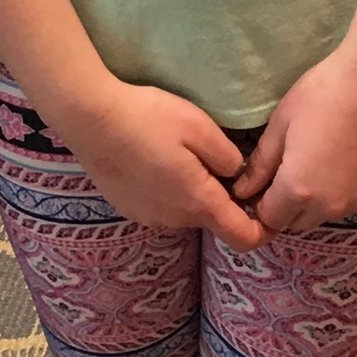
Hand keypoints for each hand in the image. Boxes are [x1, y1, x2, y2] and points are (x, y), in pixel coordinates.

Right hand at [60, 80, 266, 247]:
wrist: (89, 117)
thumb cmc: (147, 118)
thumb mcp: (199, 126)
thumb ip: (228, 157)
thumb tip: (237, 176)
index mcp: (199, 202)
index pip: (245, 238)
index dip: (264, 228)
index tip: (267, 204)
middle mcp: (175, 220)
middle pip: (214, 220)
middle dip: (223, 197)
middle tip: (216, 157)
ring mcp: (149, 217)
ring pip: (186, 212)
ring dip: (193, 192)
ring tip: (181, 152)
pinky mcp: (129, 208)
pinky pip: (162, 206)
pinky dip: (168, 189)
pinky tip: (155, 158)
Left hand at [233, 48, 356, 234]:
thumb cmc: (322, 94)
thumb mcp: (281, 124)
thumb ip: (260, 164)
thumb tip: (242, 190)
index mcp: (299, 190)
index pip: (270, 219)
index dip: (261, 205)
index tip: (260, 187)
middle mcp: (331, 207)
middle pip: (299, 221)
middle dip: (288, 205)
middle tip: (288, 170)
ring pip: (330, 212)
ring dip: (319, 199)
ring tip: (322, 159)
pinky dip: (348, 188)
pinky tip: (351, 156)